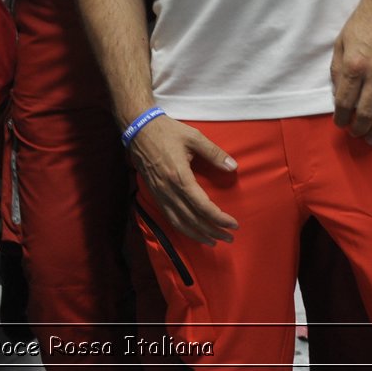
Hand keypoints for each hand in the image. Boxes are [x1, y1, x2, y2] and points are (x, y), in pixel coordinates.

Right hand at [128, 115, 238, 243]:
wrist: (138, 129)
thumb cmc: (167, 131)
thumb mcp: (194, 137)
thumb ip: (214, 153)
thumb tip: (233, 167)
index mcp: (180, 177)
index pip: (203, 206)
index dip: (219, 218)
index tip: (233, 224)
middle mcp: (169, 189)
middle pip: (192, 219)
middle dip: (212, 231)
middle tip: (229, 237)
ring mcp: (160, 193)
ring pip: (179, 222)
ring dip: (197, 234)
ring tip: (213, 241)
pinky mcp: (155, 193)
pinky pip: (169, 217)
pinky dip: (182, 228)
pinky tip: (191, 231)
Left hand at [331, 0, 371, 144]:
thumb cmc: (364, 21)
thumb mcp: (341, 42)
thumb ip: (338, 69)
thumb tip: (338, 93)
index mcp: (354, 65)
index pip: (345, 101)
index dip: (341, 116)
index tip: (340, 123)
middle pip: (367, 112)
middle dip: (359, 128)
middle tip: (356, 135)